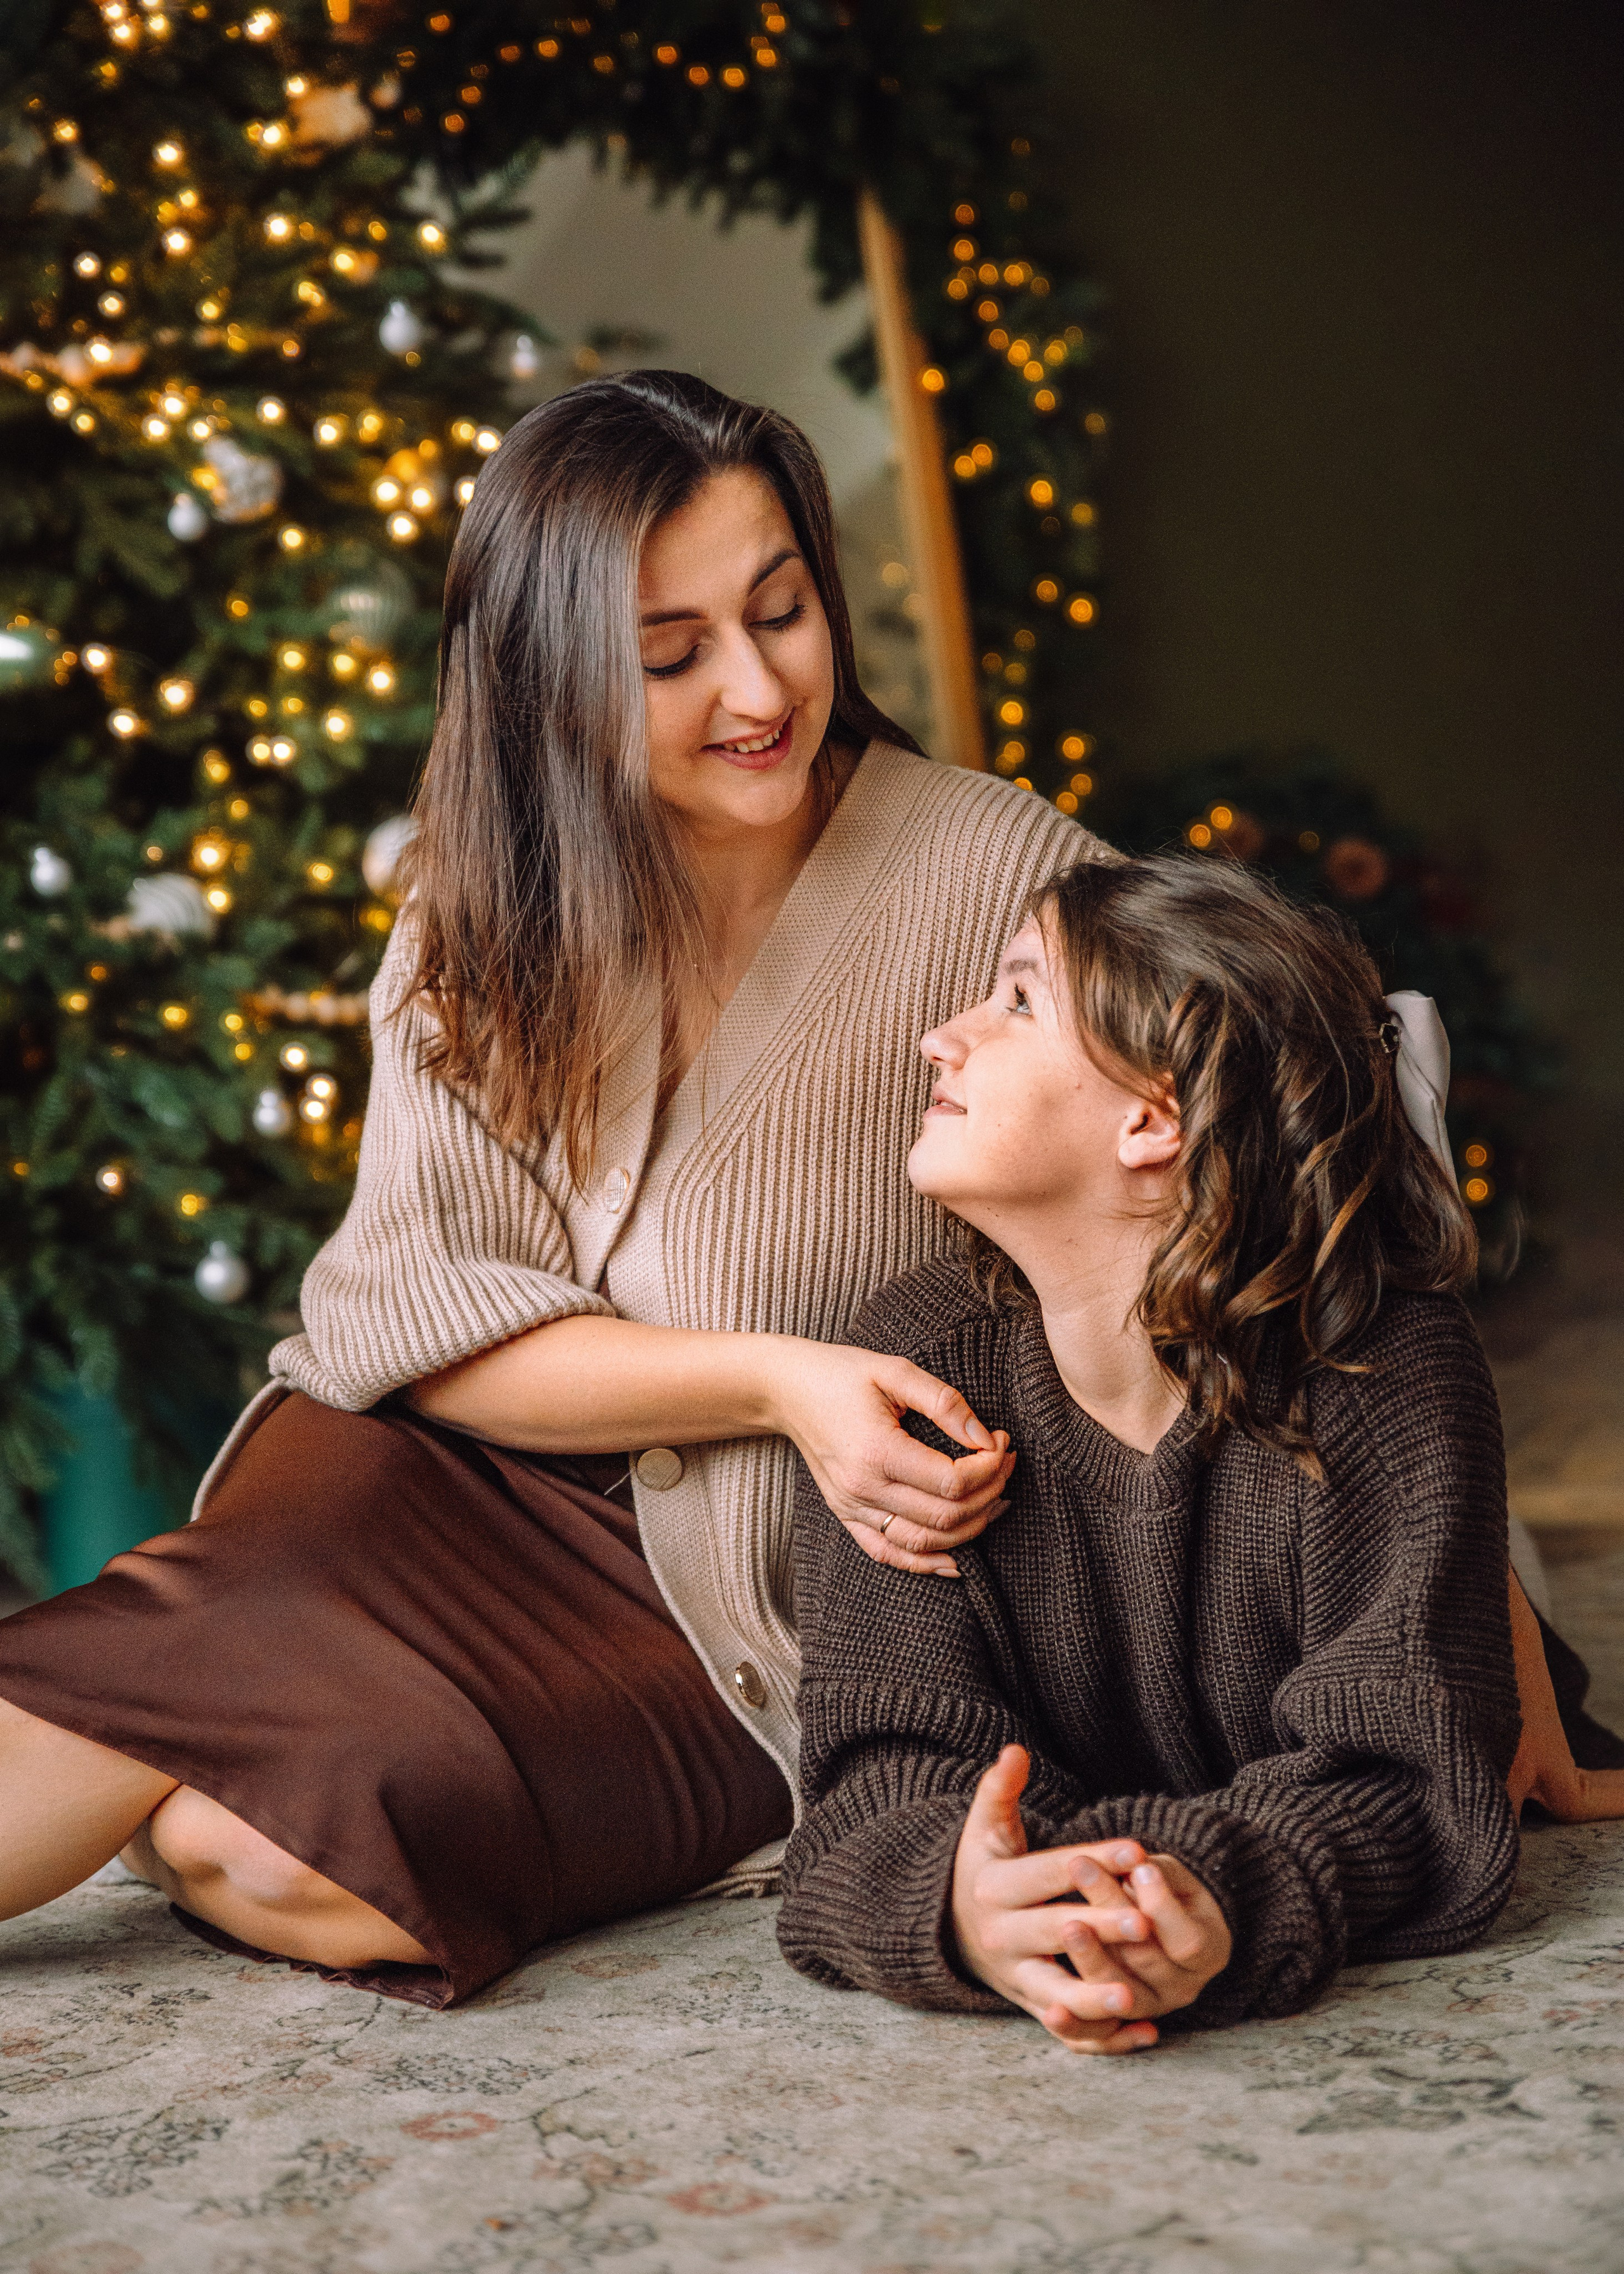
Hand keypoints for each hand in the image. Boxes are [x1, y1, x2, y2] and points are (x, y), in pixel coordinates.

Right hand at [768, 1338, 1013, 1575]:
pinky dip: (925, 1564)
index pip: (952, 1481)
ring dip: (969, 1529)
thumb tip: (986, 1438)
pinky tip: (956, 1560)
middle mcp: (863, 1488)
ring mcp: (852, 1508)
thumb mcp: (894, 1371)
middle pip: (944, 1516)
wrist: (786, 1389)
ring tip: (996, 1501)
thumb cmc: (841, 1373)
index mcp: (877, 1451)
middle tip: (1007, 1465)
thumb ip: (944, 1402)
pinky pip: (888, 1554)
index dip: (989, 1468)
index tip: (1002, 1443)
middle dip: (989, 1494)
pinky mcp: (846, 1515)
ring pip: (923, 1543)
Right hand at [951, 1747, 1229, 2052]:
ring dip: (1094, 1998)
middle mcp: (1001, 1937)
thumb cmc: (981, 1870)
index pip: (1047, 1872)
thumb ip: (999, 1790)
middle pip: (1054, 1932)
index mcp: (993, 1889)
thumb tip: (1015, 1750)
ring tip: (1134, 1998)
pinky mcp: (1031, 2008)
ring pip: (1056, 1995)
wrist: (950, 1930)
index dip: (1092, 1861)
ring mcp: (1015, 1978)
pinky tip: (1143, 2035)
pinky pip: (1066, 2031)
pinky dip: (1102, 2039)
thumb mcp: (983, 1829)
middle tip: (1145, 1926)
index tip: (1137, 1849)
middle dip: (1101, 1930)